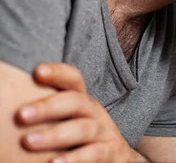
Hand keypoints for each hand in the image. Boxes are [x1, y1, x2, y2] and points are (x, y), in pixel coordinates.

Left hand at [16, 63, 144, 162]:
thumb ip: (47, 115)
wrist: (114, 156)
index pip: (73, 79)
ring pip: (83, 129)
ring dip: (55, 135)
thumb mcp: (67, 121)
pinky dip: (74, 159)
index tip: (37, 72)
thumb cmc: (80, 139)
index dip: (58, 73)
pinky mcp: (111, 152)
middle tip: (21, 115)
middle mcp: (94, 112)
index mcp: (82, 101)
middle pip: (75, 102)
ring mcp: (104, 132)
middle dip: (48, 107)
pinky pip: (94, 154)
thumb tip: (11, 110)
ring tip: (29, 142)